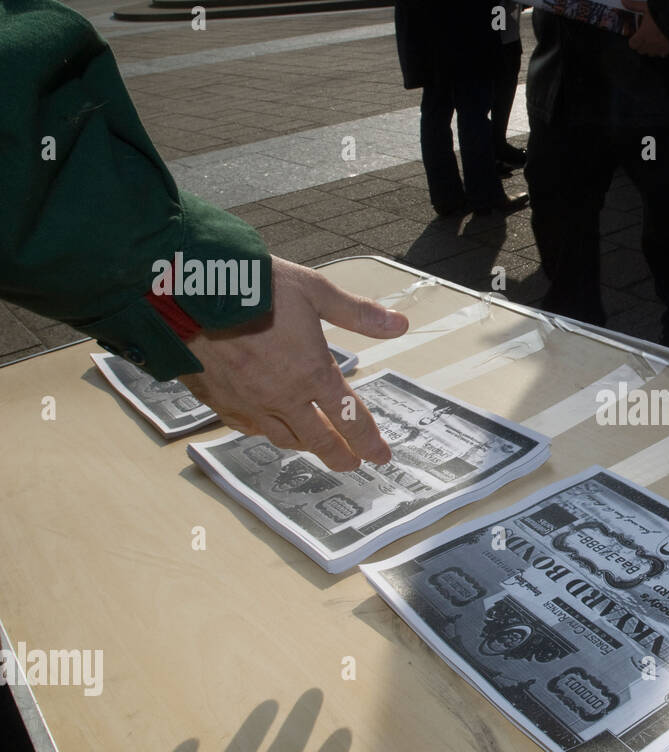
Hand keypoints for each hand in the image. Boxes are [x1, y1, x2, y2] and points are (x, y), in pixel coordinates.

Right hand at [179, 256, 409, 470]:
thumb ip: (358, 313)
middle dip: (341, 456)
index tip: (381, 457)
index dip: (369, 441)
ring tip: (317, 448)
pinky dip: (266, 433)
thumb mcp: (314, 290)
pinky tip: (269, 429)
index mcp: (312, 373)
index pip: (350, 419)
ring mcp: (248, 404)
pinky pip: (248, 428)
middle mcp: (282, 398)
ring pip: (283, 438)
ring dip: (305, 447)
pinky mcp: (218, 402)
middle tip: (353, 465)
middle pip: (319, 440)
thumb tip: (400, 324)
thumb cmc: (252, 286)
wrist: (185, 291)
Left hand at [621, 0, 668, 56]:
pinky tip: (662, 43)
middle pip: (640, 50)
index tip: (635, 36)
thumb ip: (634, 5)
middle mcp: (649, 44)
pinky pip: (661, 54)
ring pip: (650, 53)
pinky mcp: (667, 50)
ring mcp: (658, 49)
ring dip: (650, 48)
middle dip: (640, 44)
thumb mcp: (646, 7)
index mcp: (642, 35)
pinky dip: (660, 50)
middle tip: (644, 36)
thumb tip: (623, 0)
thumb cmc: (661, 13)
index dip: (633, 41)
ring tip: (653, 39)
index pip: (632, 44)